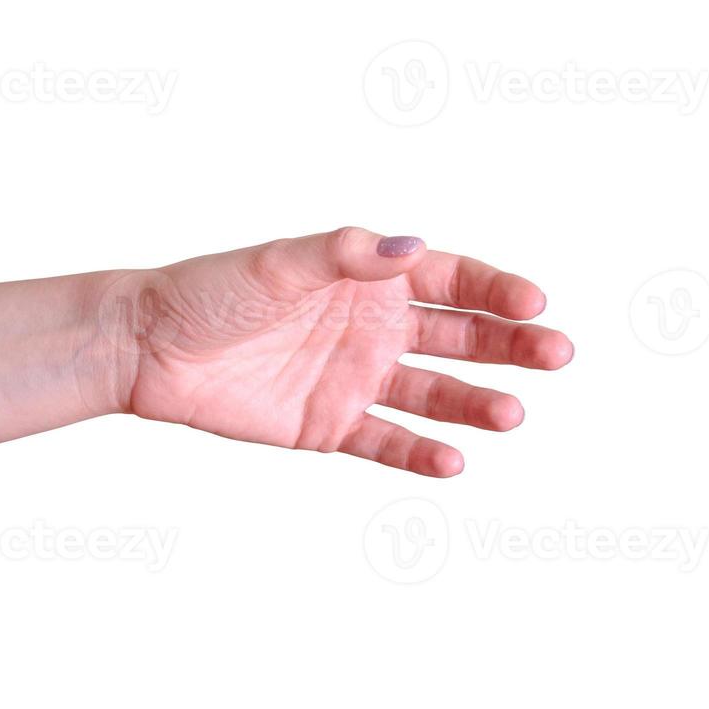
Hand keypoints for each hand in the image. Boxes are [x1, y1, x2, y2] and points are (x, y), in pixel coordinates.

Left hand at [95, 227, 572, 477]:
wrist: (151, 350)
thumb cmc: (211, 291)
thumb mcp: (278, 263)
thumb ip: (346, 255)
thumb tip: (410, 246)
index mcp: (372, 278)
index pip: (453, 280)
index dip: (497, 290)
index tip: (534, 303)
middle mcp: (377, 327)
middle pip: (463, 337)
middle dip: (512, 346)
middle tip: (557, 354)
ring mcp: (360, 378)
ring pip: (436, 392)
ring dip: (477, 403)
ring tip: (512, 415)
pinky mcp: (333, 426)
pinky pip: (389, 441)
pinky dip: (421, 453)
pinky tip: (454, 461)